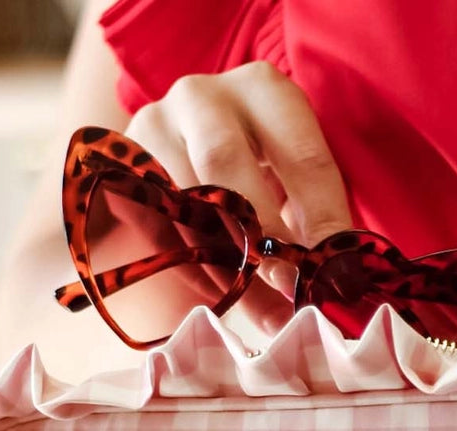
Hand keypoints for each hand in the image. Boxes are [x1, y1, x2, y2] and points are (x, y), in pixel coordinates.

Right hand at [126, 60, 353, 333]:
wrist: (180, 163)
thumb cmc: (256, 179)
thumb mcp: (290, 187)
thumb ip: (311, 224)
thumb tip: (333, 287)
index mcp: (264, 92)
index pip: (303, 156)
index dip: (323, 219)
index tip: (335, 272)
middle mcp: (203, 96)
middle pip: (225, 162)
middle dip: (262, 235)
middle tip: (288, 286)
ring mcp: (153, 127)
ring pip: (186, 201)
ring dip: (228, 266)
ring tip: (265, 313)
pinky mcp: (121, 168)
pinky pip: (155, 226)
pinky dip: (192, 271)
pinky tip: (223, 301)